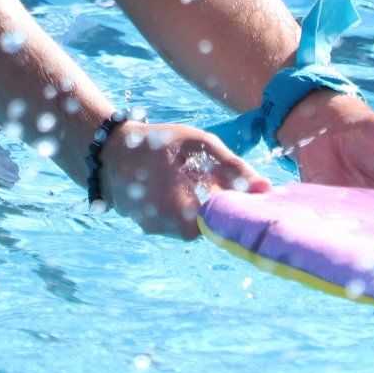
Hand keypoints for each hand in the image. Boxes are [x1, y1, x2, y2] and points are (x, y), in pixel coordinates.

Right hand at [96, 120, 268, 239]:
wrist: (106, 150)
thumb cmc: (156, 143)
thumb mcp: (198, 145)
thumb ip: (233, 167)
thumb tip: (267, 189)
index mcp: (175, 209)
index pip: (217, 226)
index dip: (229, 210)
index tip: (235, 193)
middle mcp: (162, 227)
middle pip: (203, 227)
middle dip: (211, 206)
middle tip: (210, 180)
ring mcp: (152, 229)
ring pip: (188, 226)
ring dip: (196, 206)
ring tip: (190, 177)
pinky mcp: (147, 226)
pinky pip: (173, 221)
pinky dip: (180, 205)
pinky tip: (177, 183)